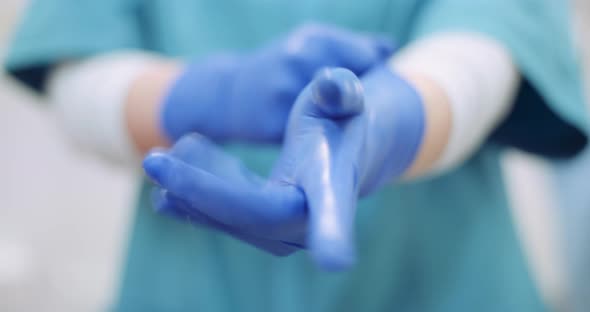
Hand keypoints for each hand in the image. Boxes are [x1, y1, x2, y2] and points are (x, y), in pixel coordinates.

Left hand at [144, 67, 424, 269]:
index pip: (334, 209)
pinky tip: (165, 190)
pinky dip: (196, 201)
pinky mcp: (267, 220)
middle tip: (153, 161)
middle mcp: (311, 216)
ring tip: (156, 160)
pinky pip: (228, 216)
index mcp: (336, 183)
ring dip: (189, 194)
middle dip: (200, 192)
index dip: (332, 231)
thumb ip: (340, 92)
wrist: (349, 144)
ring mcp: (287, 226)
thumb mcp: (346, 97)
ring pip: (232, 218)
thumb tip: (330, 85)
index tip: (334, 260)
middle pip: (254, 215)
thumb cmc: (347, 117)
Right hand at [161, 23, 392, 142]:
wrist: (226, 95)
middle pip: (354, 89)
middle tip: (346, 112)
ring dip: (339, 124)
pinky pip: (311, 136)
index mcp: (313, 38)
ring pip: (335, 116)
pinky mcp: (273, 122)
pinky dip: (317, 138)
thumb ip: (354, 47)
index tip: (363, 90)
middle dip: (354, 102)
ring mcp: (284, 90)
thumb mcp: (311, 45)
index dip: (370, 79)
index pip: (367, 59)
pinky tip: (311, 134)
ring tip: (328, 124)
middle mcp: (299, 59)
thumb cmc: (279, 68)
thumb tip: (391, 50)